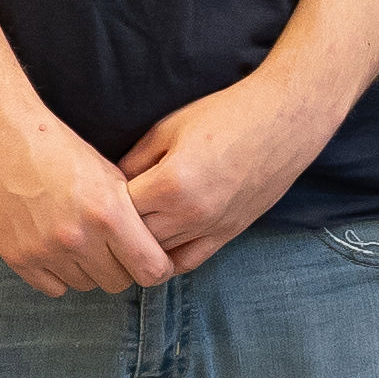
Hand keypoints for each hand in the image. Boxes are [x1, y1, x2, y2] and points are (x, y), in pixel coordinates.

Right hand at [0, 104, 175, 296]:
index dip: (156, 267)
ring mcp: (45, 251)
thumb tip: (153, 249)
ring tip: (77, 237)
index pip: (151, 270)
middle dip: (120, 267)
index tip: (151, 260)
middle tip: (111, 246)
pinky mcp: (18, 258)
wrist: (1, 138)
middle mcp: (78, 237)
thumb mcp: (109, 173)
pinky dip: (58, 273)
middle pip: (118, 282)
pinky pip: (53, 288)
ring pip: (86, 285)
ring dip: (87, 269)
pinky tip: (54, 247)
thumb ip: (132, 215)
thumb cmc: (58, 150)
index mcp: (108, 213)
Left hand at [117, 74, 337, 274]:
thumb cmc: (224, 116)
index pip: (118, 211)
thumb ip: (134, 160)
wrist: (282, 121)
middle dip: (117, 228)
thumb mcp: (167, 128)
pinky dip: (166, 260)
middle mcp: (190, 214)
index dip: (103, 203)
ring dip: (140, 245)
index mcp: (170, 184)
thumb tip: (107, 185)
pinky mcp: (228, 235)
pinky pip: (187, 262)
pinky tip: (154, 247)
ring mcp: (211, 229)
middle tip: (105, 215)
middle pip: (134, 239)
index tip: (96, 193)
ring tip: (126, 230)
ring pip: (157, 256)